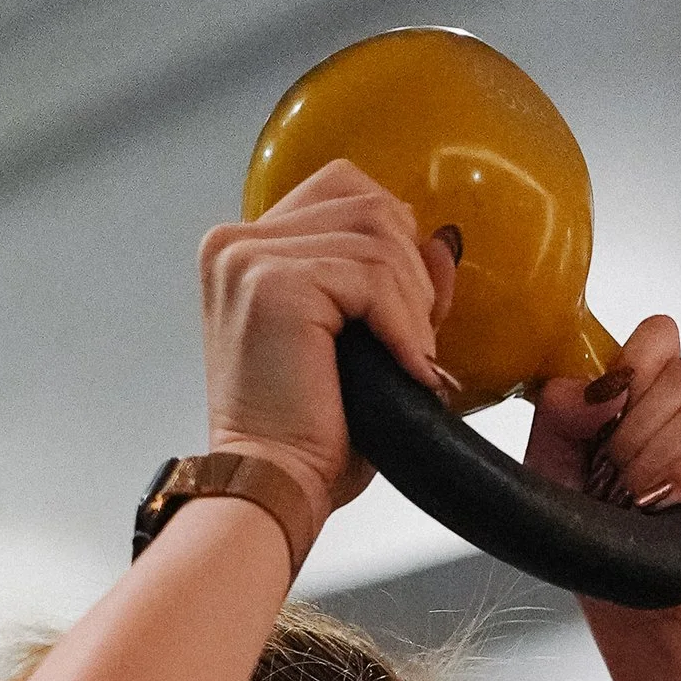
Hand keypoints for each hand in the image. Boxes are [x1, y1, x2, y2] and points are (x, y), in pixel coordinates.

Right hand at [199, 163, 456, 532]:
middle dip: (409, 272)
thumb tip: (442, 243)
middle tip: (416, 343)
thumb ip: (394, 286)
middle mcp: (237, 243)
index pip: (340, 190)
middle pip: (364, 203)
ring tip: (412, 362)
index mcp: (245, 251)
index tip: (409, 306)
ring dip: (413, 305)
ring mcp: (250, 258)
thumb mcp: (359, 346)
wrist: (273, 490)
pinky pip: (372, 277)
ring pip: (376, 237)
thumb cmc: (304, 439)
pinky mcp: (274, 283)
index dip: (392, 238)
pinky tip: (408, 369)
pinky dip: (405, 325)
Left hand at [522, 315, 680, 627]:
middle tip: (614, 483)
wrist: (639, 619)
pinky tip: (663, 505)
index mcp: (653, 398)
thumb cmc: (602, 546)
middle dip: (633, 431)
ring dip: (653, 461)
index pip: (658, 336)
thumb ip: (558, 415)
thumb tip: (597, 386)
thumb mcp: (552, 473)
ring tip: (635, 505)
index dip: (632, 363)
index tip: (604, 415)